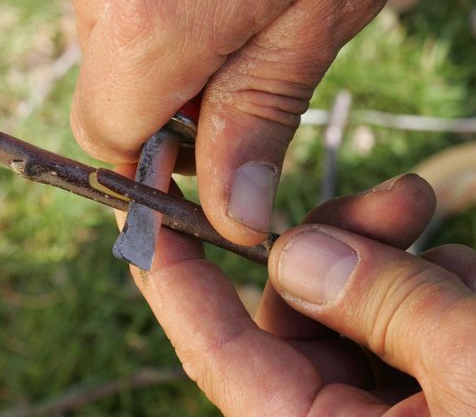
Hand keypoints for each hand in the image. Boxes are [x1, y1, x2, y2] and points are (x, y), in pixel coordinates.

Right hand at [59, 0, 395, 244]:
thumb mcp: (320, 10)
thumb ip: (261, 111)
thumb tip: (230, 215)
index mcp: (150, 19)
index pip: (107, 137)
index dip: (153, 165)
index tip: (206, 163)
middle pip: (102, 91)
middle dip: (161, 105)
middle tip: (234, 79)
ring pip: (104, 45)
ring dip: (157, 55)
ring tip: (229, 17)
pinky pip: (109, 0)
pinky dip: (149, 11)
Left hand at [116, 171, 475, 415]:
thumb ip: (389, 308)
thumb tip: (298, 252)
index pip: (218, 354)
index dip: (177, 279)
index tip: (148, 210)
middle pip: (292, 318)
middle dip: (333, 247)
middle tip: (399, 196)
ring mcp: (386, 411)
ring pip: (350, 312)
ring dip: (394, 261)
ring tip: (449, 238)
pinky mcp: (431, 392)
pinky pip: (403, 324)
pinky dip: (432, 288)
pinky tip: (471, 279)